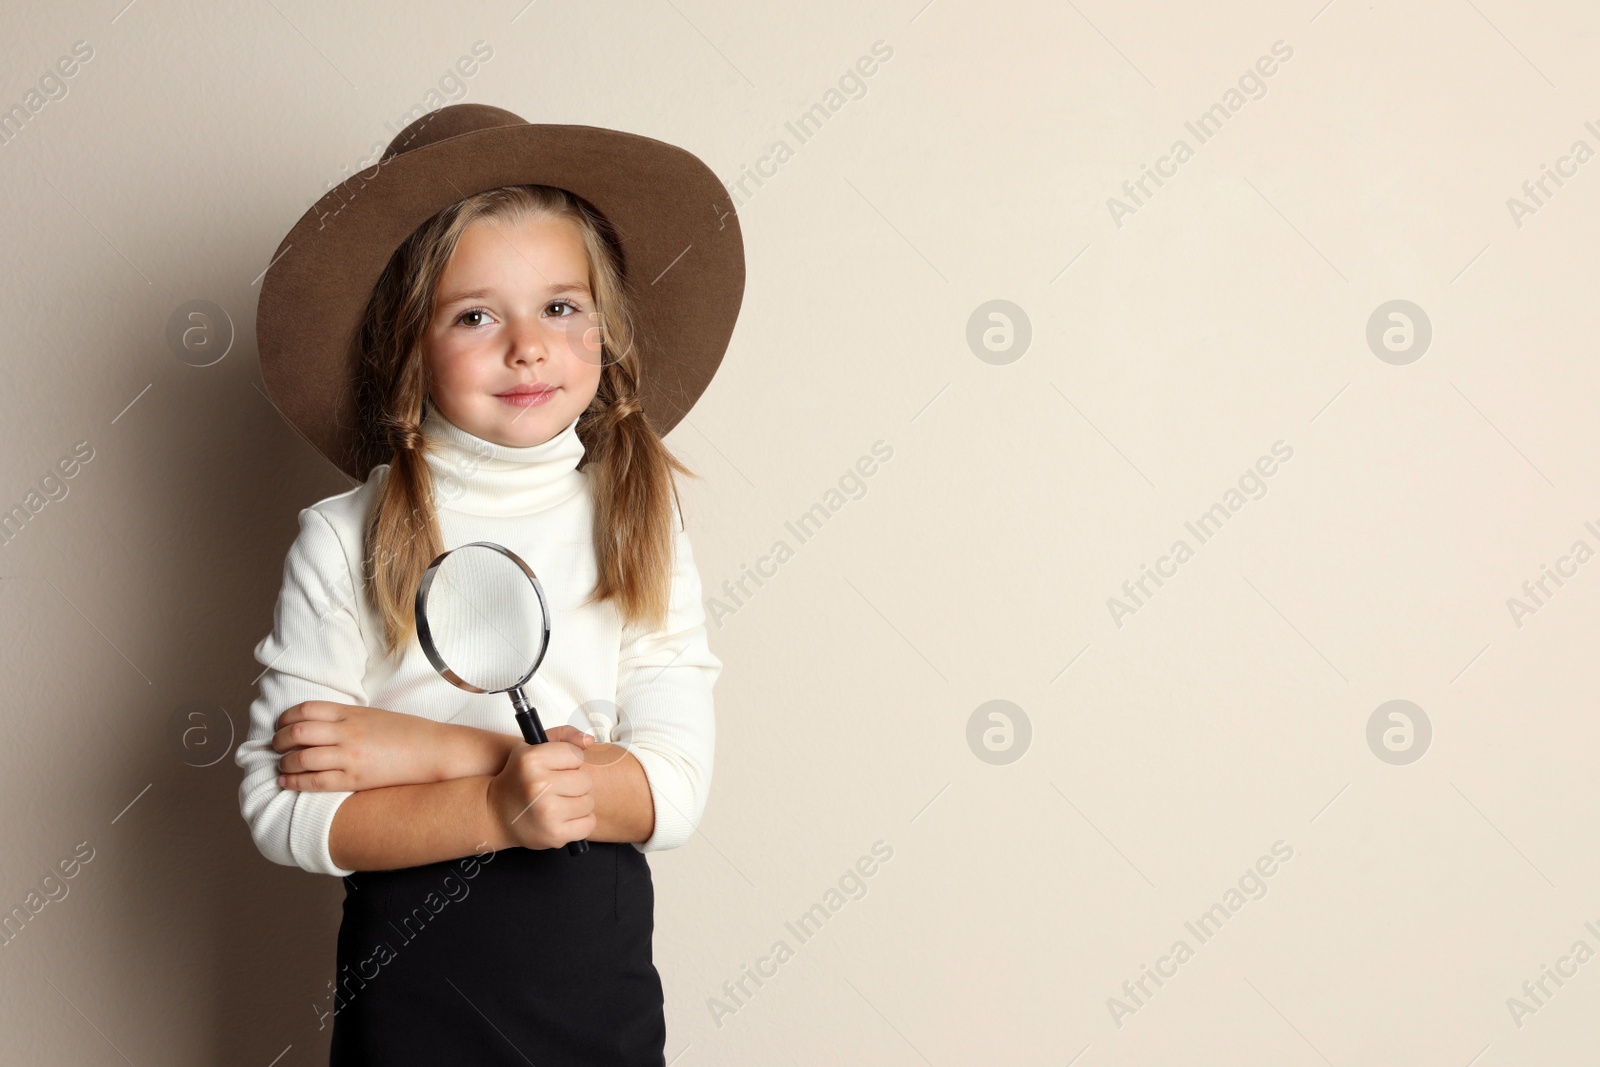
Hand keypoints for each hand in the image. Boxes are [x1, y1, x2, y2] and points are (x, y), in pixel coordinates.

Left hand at [274, 700, 473, 791]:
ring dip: (284, 763)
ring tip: (281, 767)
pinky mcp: (355, 779)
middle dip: (279, 741)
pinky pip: (315, 781)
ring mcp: (350, 756)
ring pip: (301, 758)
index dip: (286, 718)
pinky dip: (295, 782)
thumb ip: (347, 718)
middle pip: (297, 732)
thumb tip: (320, 725)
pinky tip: (287, 783)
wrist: (435, 750)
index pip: (306, 710)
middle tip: (275, 746)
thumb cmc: (408, 733)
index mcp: (352, 713)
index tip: (280, 726)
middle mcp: (347, 732)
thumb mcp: (375, 716)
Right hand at [486, 737, 596, 850]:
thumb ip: (563, 735)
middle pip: (585, 780)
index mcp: (532, 760)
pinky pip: (588, 824)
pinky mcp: (554, 833)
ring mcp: (547, 811)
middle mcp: (538, 785)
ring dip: (579, 804)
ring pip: (588, 802)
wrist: (496, 813)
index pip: (577, 756)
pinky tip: (564, 818)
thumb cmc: (519, 779)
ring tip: (560, 803)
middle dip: (576, 784)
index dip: (571, 762)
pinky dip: (581, 823)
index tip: (559, 769)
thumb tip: (589, 741)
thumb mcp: (532, 748)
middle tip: (560, 788)